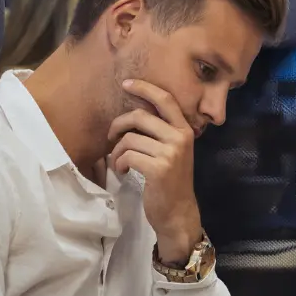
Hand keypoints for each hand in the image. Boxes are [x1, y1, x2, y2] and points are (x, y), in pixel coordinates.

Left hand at [108, 78, 200, 263]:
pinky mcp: (158, 168)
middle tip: (111, 136)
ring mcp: (170, 153)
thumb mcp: (172, 151)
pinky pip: (127, 155)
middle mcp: (180, 138)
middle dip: (119, 125)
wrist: (177, 211)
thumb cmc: (171, 181)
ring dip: (116, 151)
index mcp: (185, 130)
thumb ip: (160, 132)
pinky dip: (119, 163)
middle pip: (140, 116)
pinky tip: (123, 171)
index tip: (126, 84)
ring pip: (130, 139)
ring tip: (119, 162)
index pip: (165, 100)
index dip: (145, 88)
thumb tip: (133, 114)